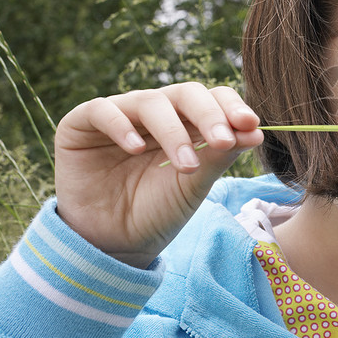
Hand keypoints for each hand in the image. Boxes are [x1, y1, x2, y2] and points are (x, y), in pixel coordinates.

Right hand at [54, 83, 263, 267]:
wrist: (113, 244)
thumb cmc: (157, 211)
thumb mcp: (194, 185)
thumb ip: (219, 156)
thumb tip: (256, 132)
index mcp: (187, 121)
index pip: (213, 98)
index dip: (232, 107)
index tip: (251, 125)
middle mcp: (156, 112)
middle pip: (186, 93)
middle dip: (209, 115)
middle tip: (223, 142)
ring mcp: (120, 114)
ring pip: (150, 101)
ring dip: (172, 131)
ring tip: (185, 164)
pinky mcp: (81, 124)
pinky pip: (102, 111)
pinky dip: (121, 126)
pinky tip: (137, 149)